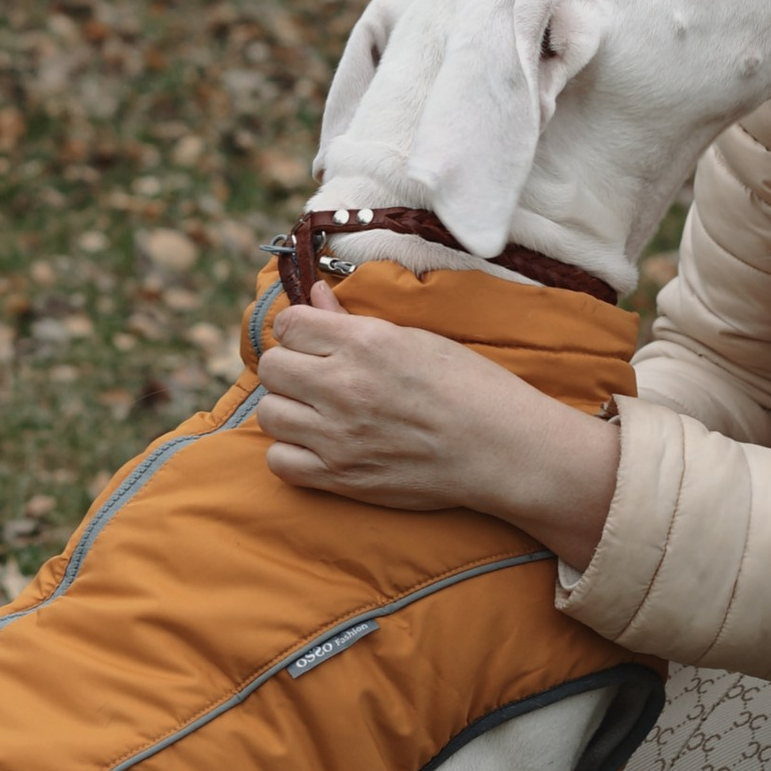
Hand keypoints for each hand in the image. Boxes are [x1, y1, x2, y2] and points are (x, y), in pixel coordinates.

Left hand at [258, 281, 620, 568]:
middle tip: (317, 377)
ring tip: (318, 411)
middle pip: (272, 366)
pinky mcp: (341, 478)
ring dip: (289, 409)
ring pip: (269, 413)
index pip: (289, 324)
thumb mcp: (414, 338)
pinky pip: (279, 462)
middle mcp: (345, 386)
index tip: (316, 341)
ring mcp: (339, 435)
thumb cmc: (468, 386)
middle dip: (291, 367)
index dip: (300, 330)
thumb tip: (313, 293)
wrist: (501, 449)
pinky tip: (318, 445)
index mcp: (365, 342)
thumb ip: (353, 319)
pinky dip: (291, 453)